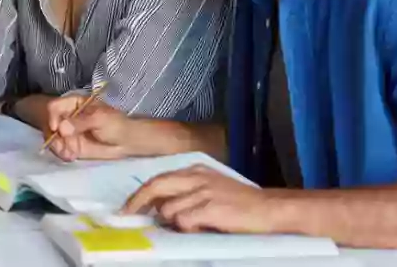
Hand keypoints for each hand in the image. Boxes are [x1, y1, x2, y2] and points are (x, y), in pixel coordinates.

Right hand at [46, 96, 131, 160]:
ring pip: (52, 138)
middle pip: (50, 124)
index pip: (55, 106)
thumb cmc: (116, 124)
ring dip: (58, 147)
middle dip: (54, 137)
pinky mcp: (71, 145)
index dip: (52, 116)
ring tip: (70, 153)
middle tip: (64, 146)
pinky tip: (71, 156)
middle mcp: (68, 117)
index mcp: (74, 103)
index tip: (56, 129)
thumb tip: (61, 128)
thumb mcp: (100, 119)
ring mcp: (68, 132)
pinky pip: (59, 149)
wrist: (126, 142)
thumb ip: (80, 122)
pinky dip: (62, 154)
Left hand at [123, 164, 273, 233]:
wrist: (269, 209)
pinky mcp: (210, 207)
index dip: (140, 194)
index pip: (158, 178)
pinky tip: (201, 228)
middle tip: (128, 216)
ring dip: (174, 222)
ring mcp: (203, 191)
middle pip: (156, 186)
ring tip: (193, 225)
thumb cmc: (240, 202)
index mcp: (195, 170)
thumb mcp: (210, 187)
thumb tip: (159, 206)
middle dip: (138, 202)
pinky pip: (184, 220)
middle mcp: (197, 177)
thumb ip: (187, 191)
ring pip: (169, 209)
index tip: (127, 207)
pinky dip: (187, 228)